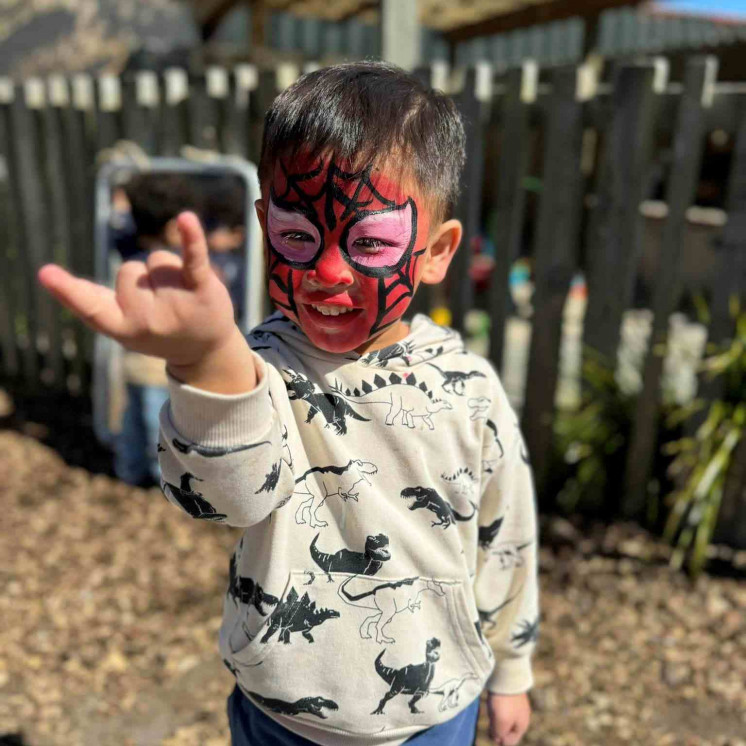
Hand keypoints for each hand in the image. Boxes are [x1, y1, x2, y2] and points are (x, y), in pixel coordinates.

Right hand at [38, 212, 255, 392]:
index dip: (67, 289)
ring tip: (184, 298)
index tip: (45, 273)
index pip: (91, 307)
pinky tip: (185, 219)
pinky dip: (191, 236)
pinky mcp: (202, 288)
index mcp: (123, 330)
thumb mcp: (125, 327)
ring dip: (168, 271)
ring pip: (155, 260)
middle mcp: (148, 320)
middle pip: (129, 270)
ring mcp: (176, 304)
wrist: (208, 351)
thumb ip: (96, 303)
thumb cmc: (160, 334)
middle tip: (165, 306)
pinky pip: (193, 256)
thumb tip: (48, 277)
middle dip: (144, 280)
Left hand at [487, 691, 530, 745]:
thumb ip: (499, 734)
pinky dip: (497, 706)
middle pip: (507, 730)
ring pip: (505, 718)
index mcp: (522, 726)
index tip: (491, 729)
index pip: (510, 741)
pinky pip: (503, 707)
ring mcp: (518, 705)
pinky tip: (493, 700)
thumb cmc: (504, 701)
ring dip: (496, 717)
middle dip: (497, 728)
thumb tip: (498, 739)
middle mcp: (522, 717)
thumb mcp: (501, 723)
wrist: (507, 675)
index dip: (499, 739)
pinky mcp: (512, 696)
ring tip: (492, 708)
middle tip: (492, 718)